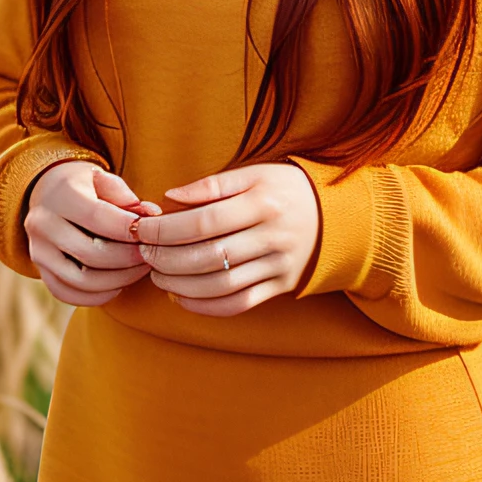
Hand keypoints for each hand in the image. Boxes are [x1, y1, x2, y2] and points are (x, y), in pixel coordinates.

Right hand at [25, 163, 161, 307]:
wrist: (46, 192)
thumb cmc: (83, 185)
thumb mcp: (103, 178)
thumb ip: (126, 196)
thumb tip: (151, 215)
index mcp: (60, 194)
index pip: (97, 217)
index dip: (128, 230)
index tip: (150, 234)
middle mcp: (42, 223)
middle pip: (90, 254)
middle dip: (128, 259)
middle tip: (151, 255)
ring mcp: (38, 250)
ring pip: (81, 280)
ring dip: (118, 280)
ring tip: (139, 270)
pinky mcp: (40, 270)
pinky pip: (68, 294)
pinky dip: (96, 296)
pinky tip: (118, 285)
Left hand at [134, 163, 318, 315]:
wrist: (339, 217)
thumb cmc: (286, 190)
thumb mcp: (255, 174)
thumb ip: (212, 185)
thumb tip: (169, 197)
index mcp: (263, 203)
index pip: (205, 221)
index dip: (167, 229)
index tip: (143, 229)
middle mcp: (273, 237)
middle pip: (209, 256)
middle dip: (168, 258)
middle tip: (144, 254)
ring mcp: (279, 266)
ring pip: (221, 285)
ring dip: (181, 285)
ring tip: (158, 275)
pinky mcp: (281, 287)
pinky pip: (240, 304)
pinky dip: (206, 306)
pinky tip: (181, 297)